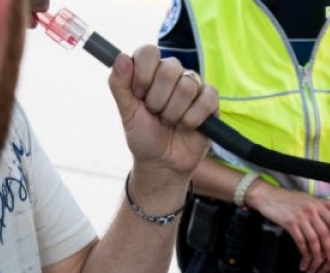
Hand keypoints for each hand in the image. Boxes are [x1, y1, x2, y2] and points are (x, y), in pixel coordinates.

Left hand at [107, 45, 218, 180]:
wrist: (162, 162)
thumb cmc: (143, 135)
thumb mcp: (126, 112)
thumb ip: (119, 85)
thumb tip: (120, 57)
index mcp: (150, 71)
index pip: (148, 52)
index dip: (142, 75)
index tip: (138, 95)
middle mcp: (172, 73)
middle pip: (169, 68)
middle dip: (158, 100)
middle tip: (155, 113)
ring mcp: (193, 85)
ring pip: (187, 86)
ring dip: (174, 113)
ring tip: (170, 122)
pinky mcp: (210, 100)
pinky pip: (207, 99)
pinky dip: (192, 119)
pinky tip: (187, 126)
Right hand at [244, 182, 329, 272]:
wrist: (269, 196)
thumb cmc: (289, 198)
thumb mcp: (309, 198)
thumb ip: (325, 203)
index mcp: (317, 205)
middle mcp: (311, 211)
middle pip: (324, 233)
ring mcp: (300, 218)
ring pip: (313, 239)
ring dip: (317, 252)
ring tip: (319, 262)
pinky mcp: (289, 224)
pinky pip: (300, 240)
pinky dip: (304, 250)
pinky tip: (305, 257)